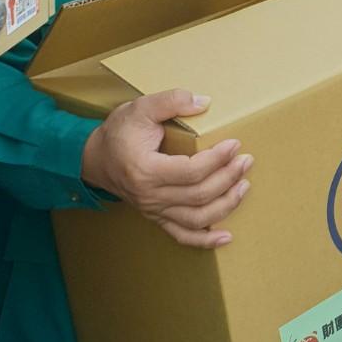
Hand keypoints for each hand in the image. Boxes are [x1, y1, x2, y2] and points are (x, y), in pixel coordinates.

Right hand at [80, 90, 251, 248]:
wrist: (95, 158)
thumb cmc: (119, 133)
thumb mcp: (141, 108)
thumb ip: (171, 101)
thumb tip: (203, 102)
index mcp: (146, 170)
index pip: (191, 171)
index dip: (217, 160)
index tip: (235, 144)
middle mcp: (150, 196)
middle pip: (198, 195)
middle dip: (228, 178)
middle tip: (246, 160)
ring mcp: (154, 210)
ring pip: (196, 219)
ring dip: (225, 205)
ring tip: (244, 186)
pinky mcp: (157, 217)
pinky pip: (182, 236)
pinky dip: (205, 240)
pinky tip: (227, 237)